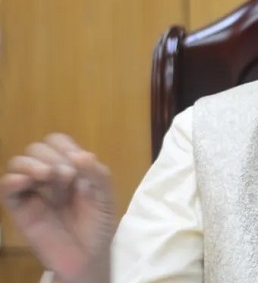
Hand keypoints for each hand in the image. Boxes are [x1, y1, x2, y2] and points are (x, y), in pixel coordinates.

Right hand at [1, 133, 114, 282]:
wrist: (88, 257)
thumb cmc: (98, 224)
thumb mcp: (106, 196)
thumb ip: (98, 174)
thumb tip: (80, 155)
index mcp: (70, 168)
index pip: (57, 142)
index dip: (65, 146)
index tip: (78, 162)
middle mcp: (49, 176)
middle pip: (37, 149)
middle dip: (53, 156)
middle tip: (68, 176)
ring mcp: (33, 191)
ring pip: (19, 163)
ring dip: (33, 163)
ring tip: (48, 175)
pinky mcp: (19, 209)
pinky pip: (7, 188)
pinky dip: (13, 179)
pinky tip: (25, 181)